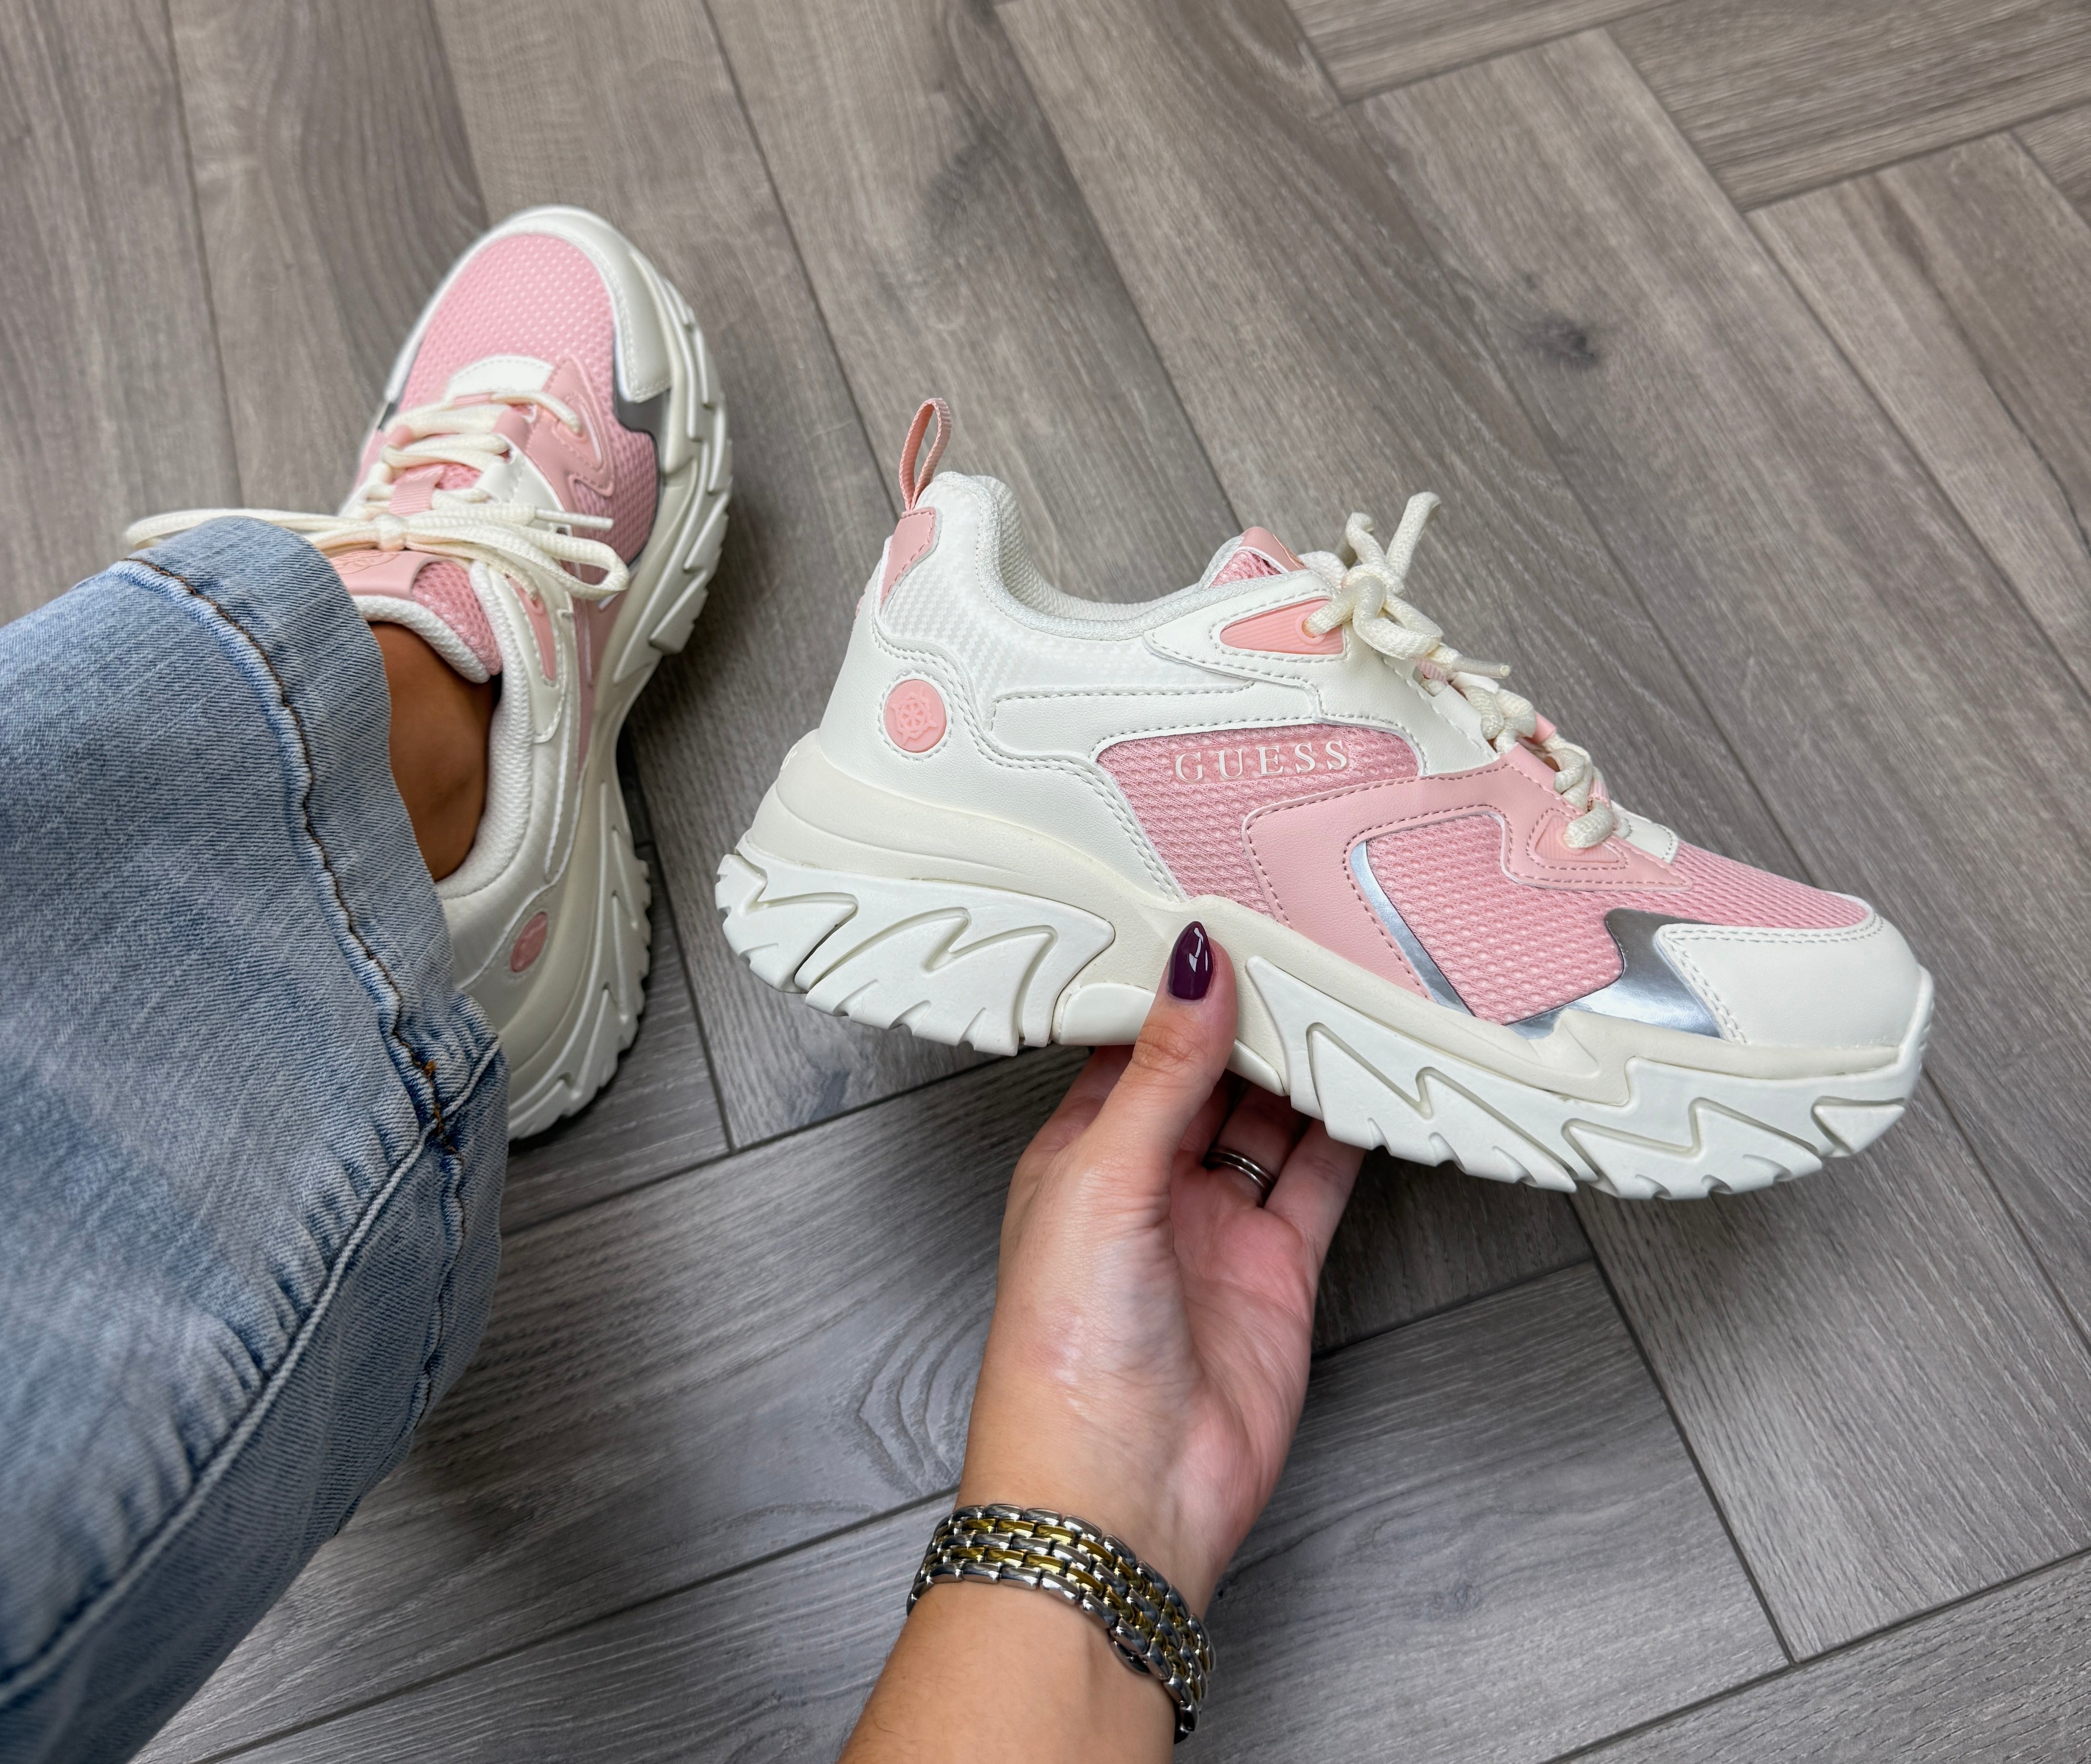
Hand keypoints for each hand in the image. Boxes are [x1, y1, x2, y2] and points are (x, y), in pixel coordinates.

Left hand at [841, 924, 1362, 1763]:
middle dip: (1251, 1014)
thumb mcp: (1101, 1178)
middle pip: (1209, 1074)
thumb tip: (1193, 964)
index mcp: (1078, 1154)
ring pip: (1270, 1120)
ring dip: (1305, 1063)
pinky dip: (1350, 1130)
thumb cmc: (1063, 1353)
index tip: (1218, 911)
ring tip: (1348, 983)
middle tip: (1300, 932)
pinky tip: (1375, 1076)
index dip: (1173, 984)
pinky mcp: (1278, 1268)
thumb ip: (1160, 1070)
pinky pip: (1320, 1179)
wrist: (1120, 1494)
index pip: (1131, 1044)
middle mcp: (1147, 1184)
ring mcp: (1216, 1226)